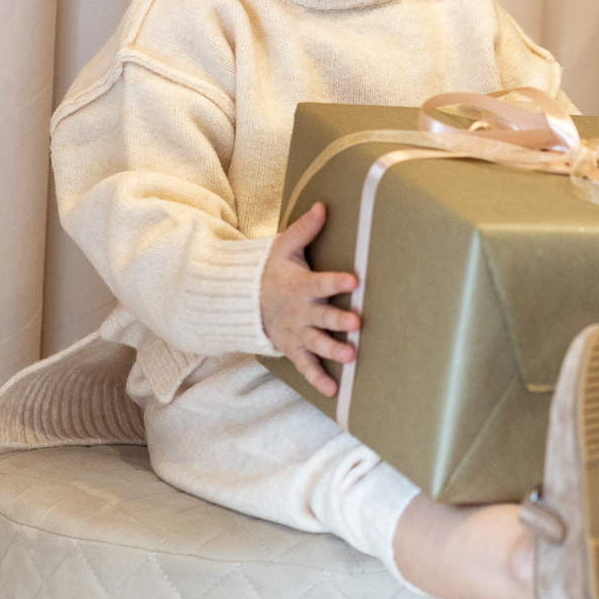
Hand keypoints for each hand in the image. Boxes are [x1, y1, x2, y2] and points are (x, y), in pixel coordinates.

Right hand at [261, 202, 360, 395]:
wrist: (243, 302)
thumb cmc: (271, 271)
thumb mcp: (283, 248)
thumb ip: (305, 230)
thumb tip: (323, 206)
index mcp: (301, 286)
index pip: (321, 282)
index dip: (336, 281)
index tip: (354, 280)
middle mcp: (301, 312)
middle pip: (322, 317)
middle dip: (338, 321)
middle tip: (356, 324)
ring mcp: (297, 333)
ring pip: (316, 344)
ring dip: (333, 351)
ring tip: (351, 356)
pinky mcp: (293, 349)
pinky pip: (306, 367)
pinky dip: (318, 379)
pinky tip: (334, 392)